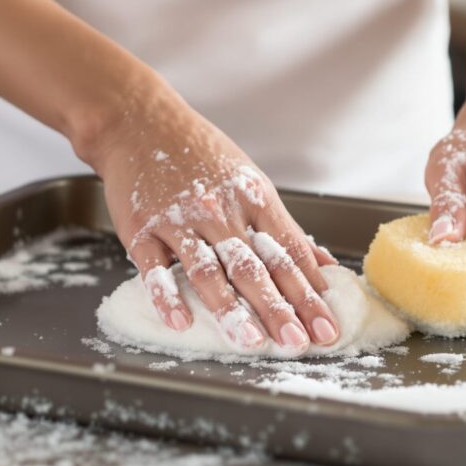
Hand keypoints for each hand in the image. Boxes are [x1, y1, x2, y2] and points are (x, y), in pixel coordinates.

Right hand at [77, 83, 339, 354]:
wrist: (139, 123)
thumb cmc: (199, 154)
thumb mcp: (251, 182)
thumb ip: (284, 229)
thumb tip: (323, 266)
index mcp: (254, 199)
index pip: (289, 253)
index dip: (310, 292)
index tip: (326, 325)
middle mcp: (220, 211)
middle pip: (255, 266)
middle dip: (280, 307)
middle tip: (298, 343)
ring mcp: (179, 222)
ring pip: (209, 271)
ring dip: (230, 309)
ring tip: (249, 341)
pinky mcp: (142, 231)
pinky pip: (156, 269)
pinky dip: (168, 296)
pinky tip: (181, 321)